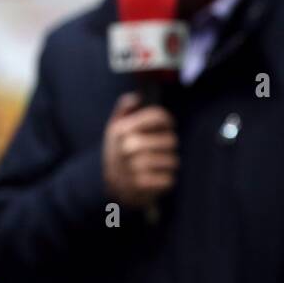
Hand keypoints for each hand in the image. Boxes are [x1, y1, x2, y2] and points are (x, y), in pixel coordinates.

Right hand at [102, 92, 178, 208]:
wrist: (110, 186)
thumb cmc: (119, 152)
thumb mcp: (115, 127)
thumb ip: (125, 108)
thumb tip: (137, 96)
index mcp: (123, 129)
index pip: (159, 116)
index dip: (167, 121)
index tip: (167, 125)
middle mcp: (128, 147)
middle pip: (171, 140)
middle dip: (168, 145)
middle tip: (159, 150)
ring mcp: (135, 167)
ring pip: (173, 160)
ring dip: (168, 163)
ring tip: (156, 165)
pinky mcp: (142, 185)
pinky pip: (170, 179)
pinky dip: (166, 179)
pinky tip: (154, 178)